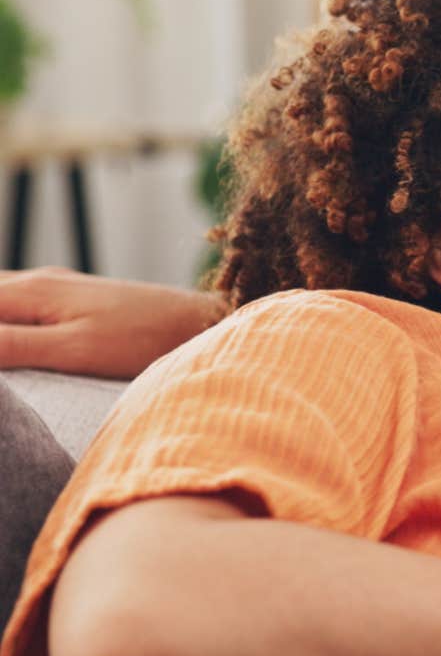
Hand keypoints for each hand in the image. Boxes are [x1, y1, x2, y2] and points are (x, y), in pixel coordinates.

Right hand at [0, 267, 226, 377]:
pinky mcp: (72, 302)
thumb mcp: (71, 349)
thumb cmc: (145, 340)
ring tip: (7, 363)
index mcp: (28, 292)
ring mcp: (55, 289)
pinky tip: (10, 339)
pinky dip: (1, 318)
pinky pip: (14, 305)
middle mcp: (36, 282)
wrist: (204, 323)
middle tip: (0, 372)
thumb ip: (7, 346)